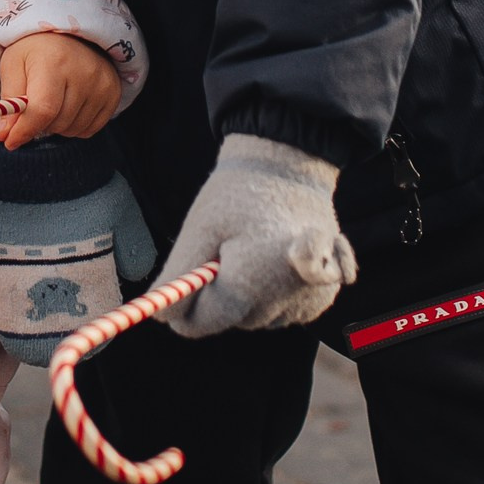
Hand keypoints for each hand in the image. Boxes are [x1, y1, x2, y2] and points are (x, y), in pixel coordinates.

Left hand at [0, 32, 121, 149]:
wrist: (69, 34)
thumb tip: (5, 136)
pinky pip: (89, 130)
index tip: (10, 141)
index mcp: (54, 62)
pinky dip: (74, 125)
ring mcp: (102, 84)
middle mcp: (84, 73)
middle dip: (39, 124)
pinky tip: (69, 105)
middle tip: (33, 106)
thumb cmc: (35, 49)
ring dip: (57, 125)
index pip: (43, 109)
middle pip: (57, 123)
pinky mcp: (113, 93)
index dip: (24, 130)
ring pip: (72, 129)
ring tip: (53, 101)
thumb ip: (9, 101)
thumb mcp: (13, 65)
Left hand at [160, 135, 356, 337]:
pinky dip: (274, 293)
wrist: (292, 162)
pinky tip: (274, 258)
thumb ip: (180, 275)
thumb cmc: (240, 192)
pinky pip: (285, 310)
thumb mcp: (201, 227)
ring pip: (261, 316)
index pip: (207, 321)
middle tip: (219, 253)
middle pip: (236, 320)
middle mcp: (287, 297)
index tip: (176, 295)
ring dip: (248, 296)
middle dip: (221, 296)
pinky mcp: (324, 294)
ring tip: (251, 248)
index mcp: (252, 281)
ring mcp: (310, 298)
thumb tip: (159, 315)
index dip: (186, 311)